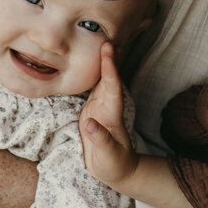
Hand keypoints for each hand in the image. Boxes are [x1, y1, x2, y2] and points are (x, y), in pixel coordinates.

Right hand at [79, 42, 137, 185]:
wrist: (117, 171)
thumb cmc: (114, 165)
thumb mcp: (107, 156)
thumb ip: (100, 140)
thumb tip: (89, 124)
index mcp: (112, 115)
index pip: (112, 88)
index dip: (110, 70)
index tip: (108, 52)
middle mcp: (108, 107)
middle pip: (110, 78)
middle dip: (110, 58)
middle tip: (109, 36)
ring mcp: (100, 108)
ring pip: (103, 80)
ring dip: (104, 62)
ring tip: (104, 42)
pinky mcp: (92, 111)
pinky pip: (94, 87)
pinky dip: (94, 73)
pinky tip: (90, 62)